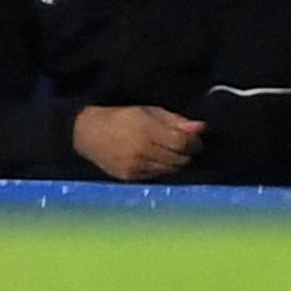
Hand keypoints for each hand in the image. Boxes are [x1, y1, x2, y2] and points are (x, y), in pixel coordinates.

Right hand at [72, 104, 205, 180]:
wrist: (89, 134)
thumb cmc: (123, 117)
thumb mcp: (150, 111)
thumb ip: (176, 121)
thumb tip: (202, 127)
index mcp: (147, 130)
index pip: (182, 142)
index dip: (195, 142)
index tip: (198, 139)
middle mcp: (141, 150)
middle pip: (178, 159)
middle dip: (188, 153)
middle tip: (189, 146)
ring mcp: (134, 167)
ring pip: (169, 170)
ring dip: (177, 162)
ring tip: (174, 152)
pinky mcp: (129, 178)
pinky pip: (156, 176)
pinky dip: (163, 169)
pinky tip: (159, 159)